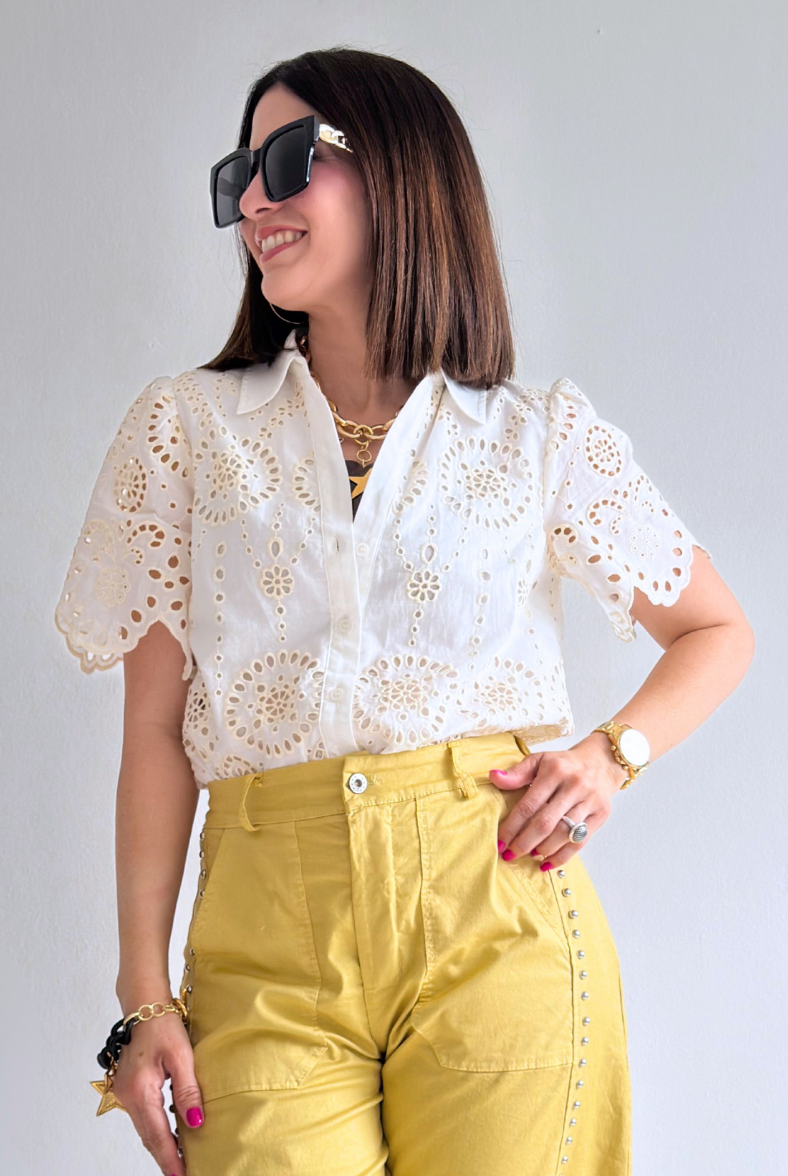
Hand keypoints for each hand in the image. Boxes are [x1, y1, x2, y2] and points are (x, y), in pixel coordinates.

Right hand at [110, 1010, 203, 1175]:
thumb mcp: (181, 1055)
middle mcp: (127, 1097)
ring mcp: (125, 1093)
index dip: (171, 1159)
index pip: (157, 1135)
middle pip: (148, 1137)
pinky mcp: (128, 1088)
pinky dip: (155, 1129)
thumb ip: (188, 1091)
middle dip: (166, 1157)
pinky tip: (170, 1134)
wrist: (143, 1006)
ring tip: (180, 1159)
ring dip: (161, 1145)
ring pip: (144, 1129)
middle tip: (182, 1174)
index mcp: (140, 1091)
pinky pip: (143, 1117)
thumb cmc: (162, 1025)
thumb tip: (196, 1121)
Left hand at [489, 733, 629, 867]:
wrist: (601, 761)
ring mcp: (590, 801)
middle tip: (510, 855)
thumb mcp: (539, 760)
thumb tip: (494, 777)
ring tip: (529, 855)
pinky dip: (562, 856)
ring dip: (543, 850)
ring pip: (563, 835)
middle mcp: (574, 786)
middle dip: (524, 843)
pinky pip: (580, 842)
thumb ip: (517, 772)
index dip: (512, 827)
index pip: (529, 805)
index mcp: (555, 771)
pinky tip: (548, 862)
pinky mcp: (601, 815)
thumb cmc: (563, 764)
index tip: (500, 843)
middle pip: (545, 823)